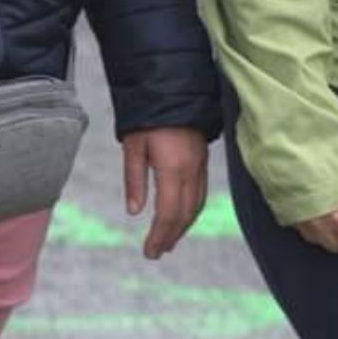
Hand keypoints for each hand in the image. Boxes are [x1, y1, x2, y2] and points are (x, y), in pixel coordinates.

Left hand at [122, 126, 208, 258]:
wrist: (174, 87)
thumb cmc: (148, 114)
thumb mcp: (133, 145)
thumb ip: (134, 179)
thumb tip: (134, 211)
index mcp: (173, 168)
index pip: (168, 212)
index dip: (160, 235)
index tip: (150, 251)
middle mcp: (191, 170)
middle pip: (185, 213)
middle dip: (171, 236)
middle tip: (157, 252)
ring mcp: (201, 165)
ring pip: (196, 205)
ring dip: (183, 226)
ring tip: (169, 241)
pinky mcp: (203, 159)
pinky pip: (201, 192)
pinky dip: (192, 210)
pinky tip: (182, 216)